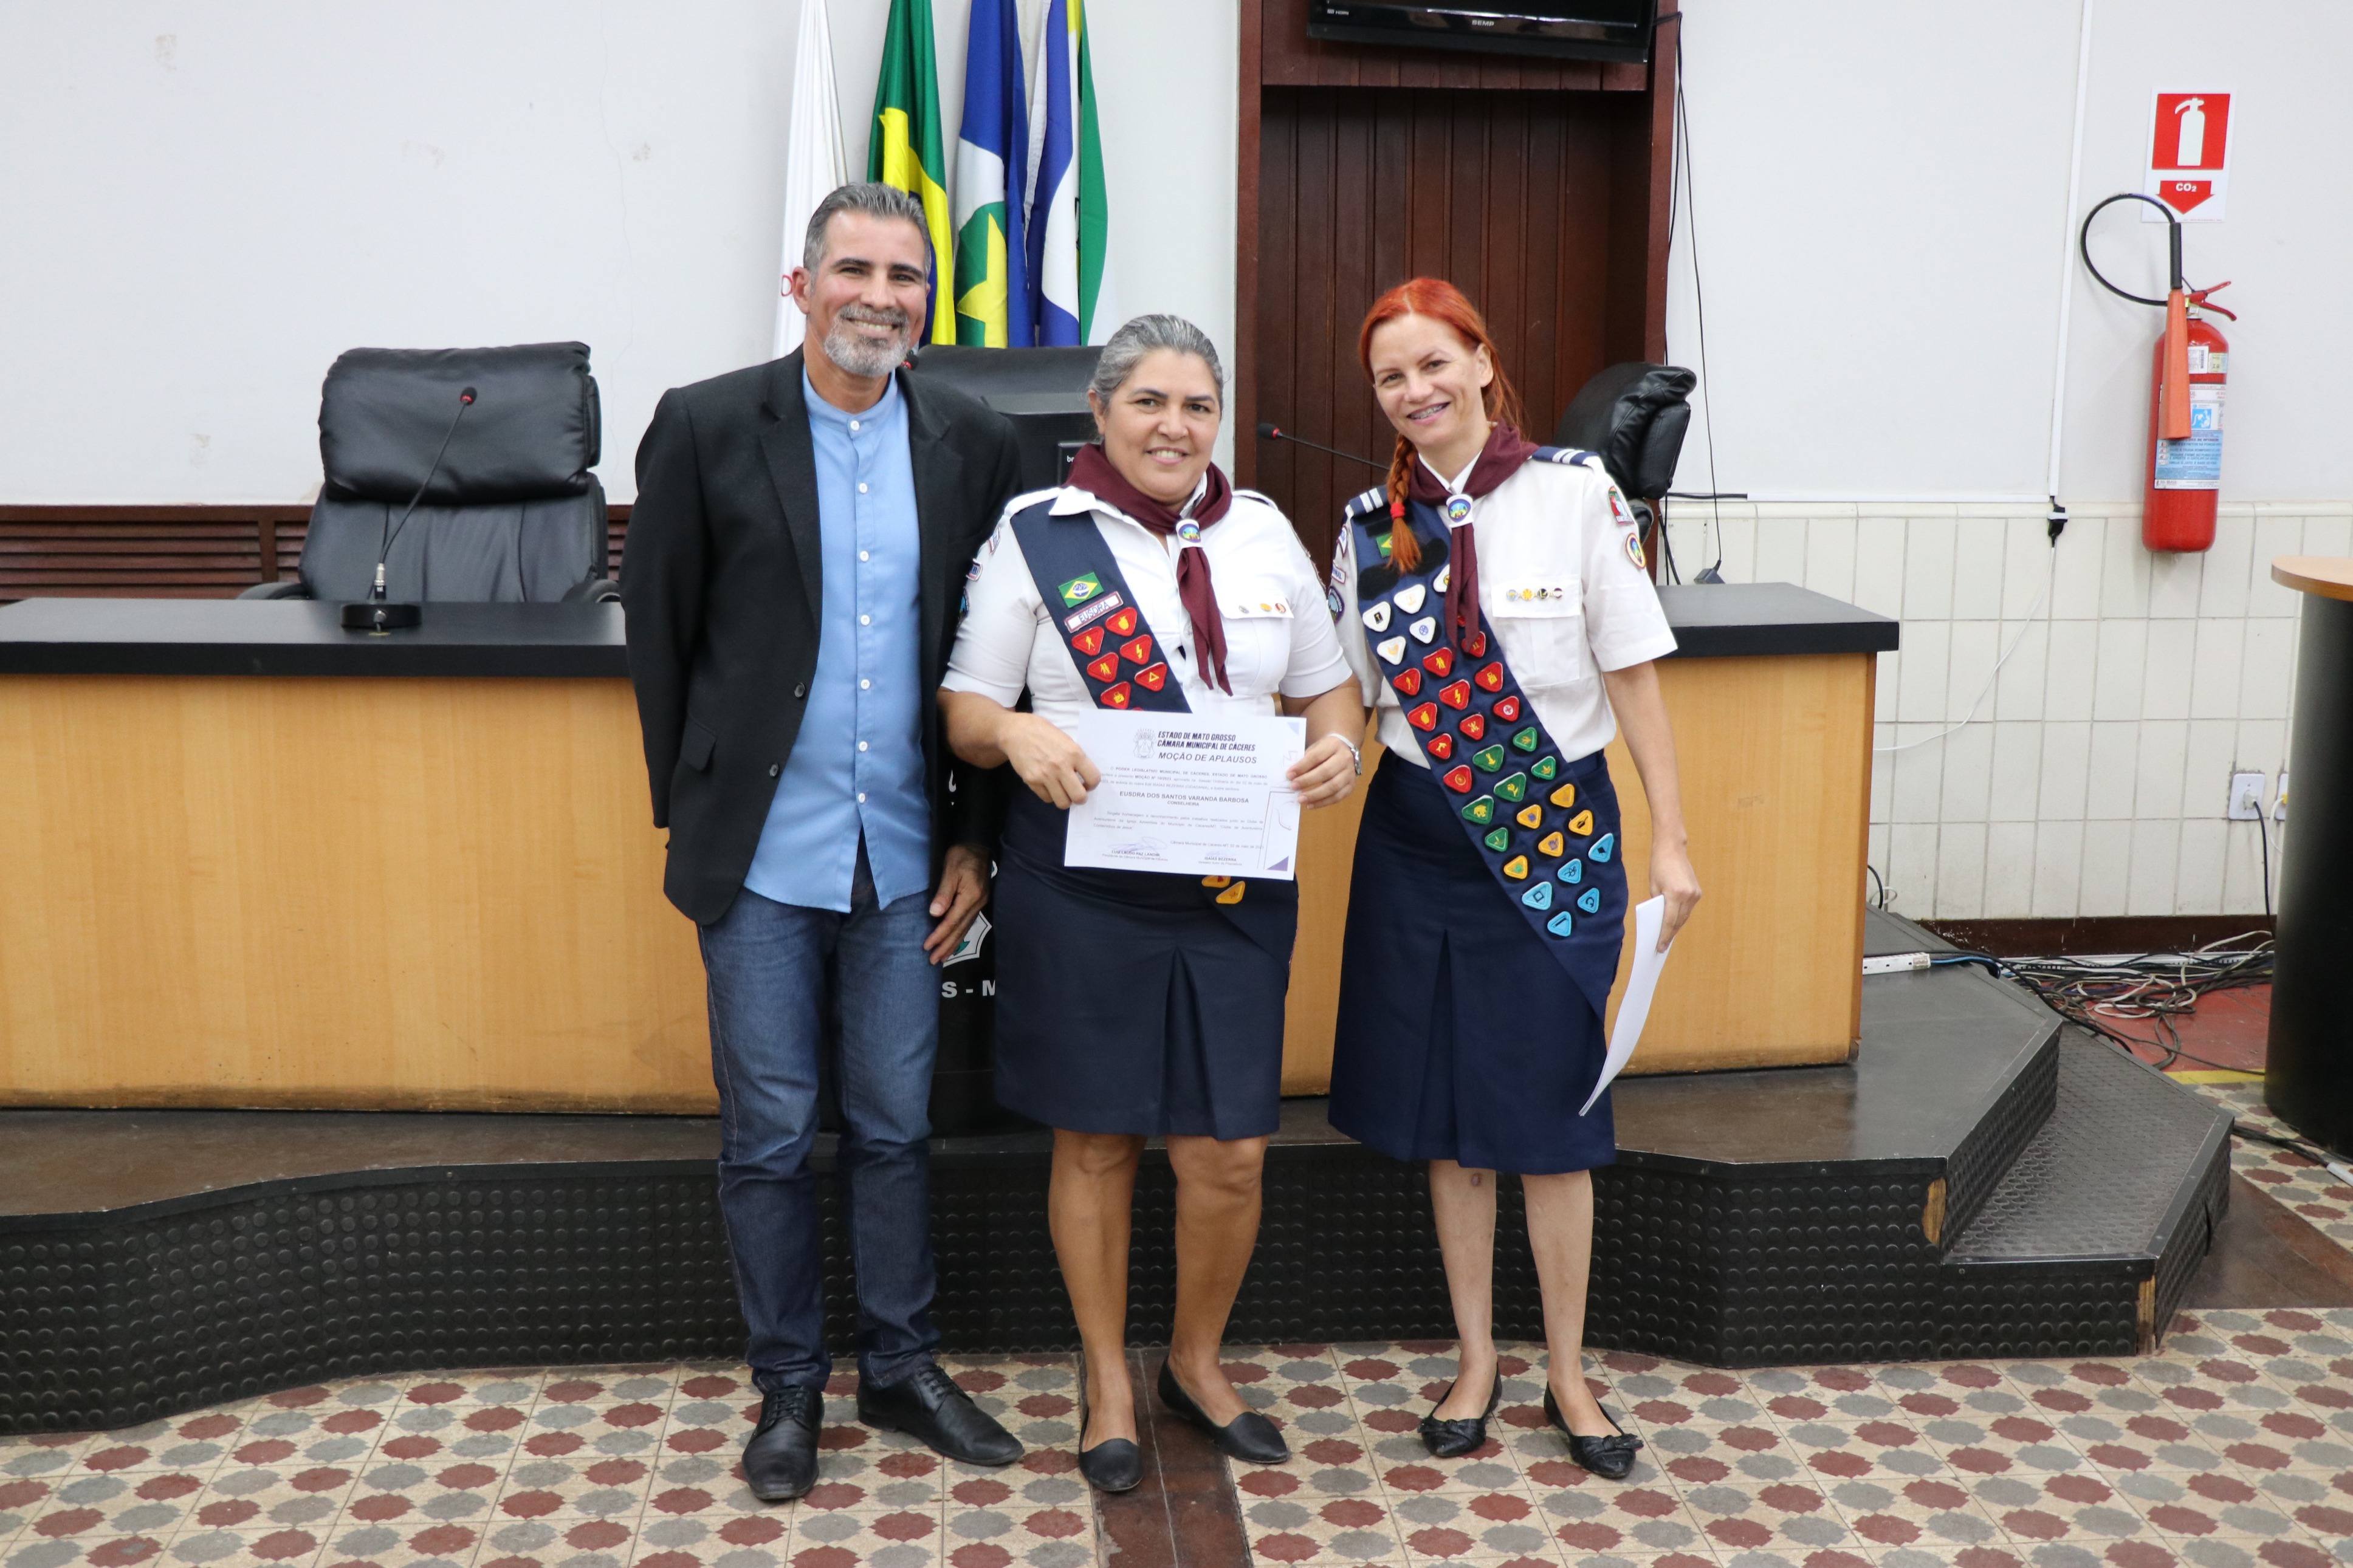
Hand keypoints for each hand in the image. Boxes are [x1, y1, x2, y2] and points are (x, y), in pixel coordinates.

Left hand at [923, 843, 991, 963]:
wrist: (978, 845)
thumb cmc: (962, 855)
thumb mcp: (950, 870)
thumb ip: (944, 893)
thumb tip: (935, 914)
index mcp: (970, 897)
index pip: (952, 921)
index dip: (939, 936)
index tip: (927, 947)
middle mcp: (977, 904)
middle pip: (960, 930)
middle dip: (946, 946)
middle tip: (933, 960)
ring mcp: (979, 904)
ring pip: (965, 929)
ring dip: (953, 944)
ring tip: (942, 957)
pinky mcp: (978, 902)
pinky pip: (968, 923)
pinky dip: (959, 935)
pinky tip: (954, 941)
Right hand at [1000, 712, 1100, 807]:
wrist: (1017, 731)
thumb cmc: (1044, 733)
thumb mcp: (1066, 740)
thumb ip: (1076, 758)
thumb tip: (1084, 776)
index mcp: (1074, 753)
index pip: (1093, 778)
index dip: (1092, 784)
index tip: (1087, 783)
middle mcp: (1061, 766)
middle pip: (1079, 797)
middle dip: (1081, 797)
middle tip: (1077, 792)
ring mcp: (1045, 776)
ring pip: (1063, 803)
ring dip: (1065, 799)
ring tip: (1063, 791)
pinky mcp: (1031, 781)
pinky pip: (1047, 798)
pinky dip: (1050, 795)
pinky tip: (1049, 786)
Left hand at [1286, 734, 1356, 809]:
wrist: (1345, 751)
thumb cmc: (1325, 751)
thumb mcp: (1315, 749)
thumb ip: (1305, 761)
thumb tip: (1292, 776)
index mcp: (1333, 746)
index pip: (1316, 756)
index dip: (1302, 766)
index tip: (1289, 775)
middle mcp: (1344, 759)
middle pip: (1326, 772)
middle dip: (1307, 781)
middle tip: (1293, 787)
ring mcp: (1350, 773)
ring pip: (1333, 787)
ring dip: (1315, 795)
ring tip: (1301, 799)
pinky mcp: (1351, 786)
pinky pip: (1337, 797)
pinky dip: (1323, 802)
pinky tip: (1310, 805)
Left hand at [1649, 837, 1701, 950]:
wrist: (1672, 849)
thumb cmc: (1658, 867)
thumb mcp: (1653, 887)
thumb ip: (1658, 904)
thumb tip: (1661, 921)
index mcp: (1674, 894)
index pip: (1669, 921)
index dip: (1664, 936)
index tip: (1659, 947)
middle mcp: (1688, 895)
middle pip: (1679, 921)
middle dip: (1670, 934)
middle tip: (1662, 946)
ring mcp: (1695, 894)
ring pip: (1685, 917)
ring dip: (1677, 927)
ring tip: (1668, 937)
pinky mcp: (1698, 892)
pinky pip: (1688, 909)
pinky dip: (1682, 916)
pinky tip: (1675, 924)